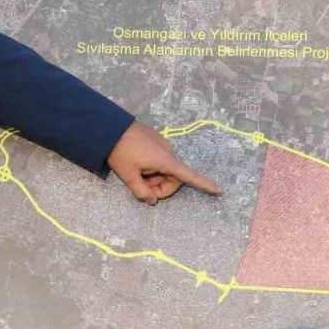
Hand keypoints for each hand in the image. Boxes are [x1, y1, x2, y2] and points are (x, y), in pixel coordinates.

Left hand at [105, 121, 221, 205]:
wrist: (110, 128)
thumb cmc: (120, 152)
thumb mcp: (128, 176)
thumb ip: (142, 192)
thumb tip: (152, 200)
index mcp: (165, 161)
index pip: (189, 176)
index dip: (204, 184)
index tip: (219, 190)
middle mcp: (168, 152)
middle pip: (173, 177)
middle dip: (161, 187)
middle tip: (142, 189)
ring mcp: (162, 144)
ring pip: (165, 169)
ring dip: (154, 177)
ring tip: (136, 174)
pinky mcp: (156, 140)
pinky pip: (159, 159)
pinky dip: (151, 167)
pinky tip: (137, 163)